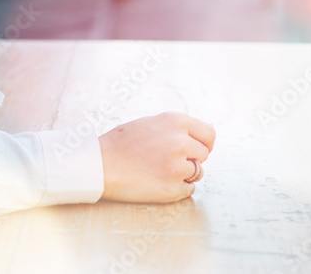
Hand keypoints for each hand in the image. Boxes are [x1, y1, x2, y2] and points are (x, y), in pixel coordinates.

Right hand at [98, 112, 215, 202]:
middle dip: (190, 158)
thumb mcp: (150, 123)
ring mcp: (178, 166)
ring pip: (197, 172)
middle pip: (203, 154)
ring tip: (157, 170)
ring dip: (183, 173)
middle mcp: (180, 142)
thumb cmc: (121, 143)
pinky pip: (188, 189)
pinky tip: (156, 181)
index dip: (204, 143)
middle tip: (166, 160)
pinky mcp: (173, 188)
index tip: (196, 149)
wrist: (100, 165)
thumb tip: (210, 130)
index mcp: (175, 121)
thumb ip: (179, 127)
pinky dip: (176, 188)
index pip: (209, 134)